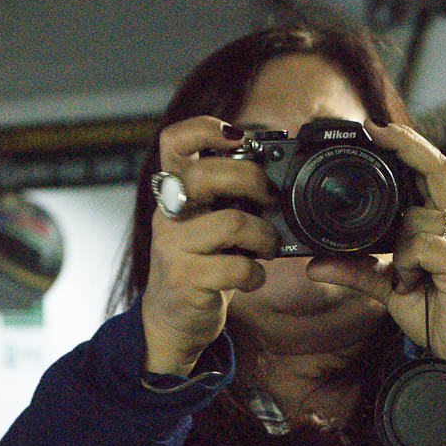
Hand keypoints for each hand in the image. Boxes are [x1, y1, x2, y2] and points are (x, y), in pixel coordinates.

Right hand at [141, 116, 278, 374]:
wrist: (173, 317)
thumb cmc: (202, 260)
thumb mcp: (210, 219)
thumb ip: (232, 194)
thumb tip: (277, 170)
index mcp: (175, 188)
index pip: (174, 141)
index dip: (204, 127)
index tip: (239, 136)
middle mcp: (167, 212)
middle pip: (204, 175)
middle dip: (250, 180)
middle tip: (269, 197)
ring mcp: (172, 246)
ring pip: (230, 222)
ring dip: (263, 235)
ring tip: (267, 246)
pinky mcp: (185, 279)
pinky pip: (235, 267)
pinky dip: (255, 273)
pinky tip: (253, 276)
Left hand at [307, 120, 445, 375]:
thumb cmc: (440, 312)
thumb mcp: (391, 286)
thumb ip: (359, 269)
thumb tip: (315, 263)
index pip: (435, 168)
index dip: (410, 144)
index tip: (378, 127)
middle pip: (436, 170)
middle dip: (405, 147)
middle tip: (374, 131)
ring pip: (417, 216)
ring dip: (398, 243)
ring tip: (406, 277)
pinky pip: (421, 244)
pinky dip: (405, 261)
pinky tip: (411, 282)